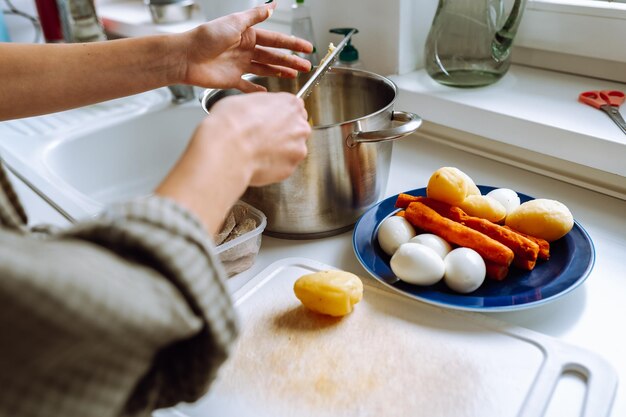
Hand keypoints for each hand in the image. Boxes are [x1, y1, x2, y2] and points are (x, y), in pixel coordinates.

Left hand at [178, 2, 312, 92]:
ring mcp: (239, 66)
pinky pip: (248, 86)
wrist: (186, 56)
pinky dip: (257, 91)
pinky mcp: (232, 80)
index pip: (276, 40)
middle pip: (273, 56)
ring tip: (294, 76)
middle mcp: (245, 50)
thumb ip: (254, 16)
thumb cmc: (205, 37)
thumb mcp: (234, 22)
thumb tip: (272, 6)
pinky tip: (267, 93)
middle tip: (306, 67)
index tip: (307, 48)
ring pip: (265, 70)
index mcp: (247, 35)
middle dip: (291, 61)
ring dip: (280, 72)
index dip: (292, 44)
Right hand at [209, 92, 310, 185]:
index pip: (294, 109)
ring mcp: (297, 149)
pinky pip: (283, 166)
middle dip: (282, 134)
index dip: (280, 115)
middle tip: (262, 138)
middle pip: (296, 130)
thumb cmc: (232, 122)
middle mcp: (300, 126)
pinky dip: (273, 165)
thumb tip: (257, 110)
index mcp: (291, 105)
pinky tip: (257, 162)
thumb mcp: (244, 100)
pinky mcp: (290, 168)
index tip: (270, 120)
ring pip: (291, 150)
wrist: (228, 148)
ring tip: (257, 151)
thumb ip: (261, 105)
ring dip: (279, 151)